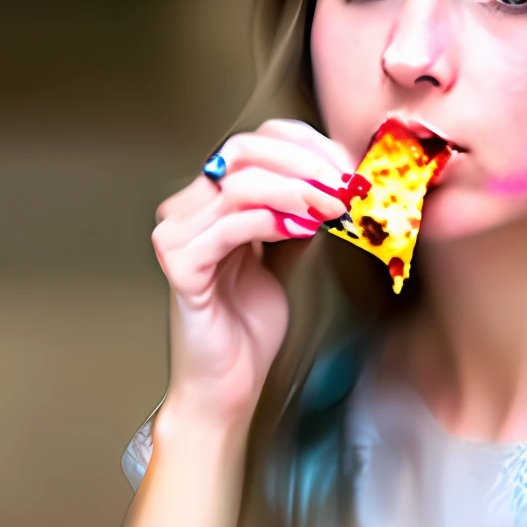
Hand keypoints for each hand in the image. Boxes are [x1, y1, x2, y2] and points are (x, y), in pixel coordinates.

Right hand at [151, 120, 355, 428]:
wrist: (229, 384)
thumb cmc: (249, 326)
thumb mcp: (286, 254)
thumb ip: (301, 215)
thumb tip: (338, 182)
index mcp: (209, 200)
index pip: (254, 143)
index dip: (305, 145)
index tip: (349, 164)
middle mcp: (187, 209)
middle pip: (243, 151)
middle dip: (306, 162)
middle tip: (348, 183)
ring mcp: (177, 234)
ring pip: (239, 183)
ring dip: (298, 189)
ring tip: (336, 206)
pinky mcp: (180, 265)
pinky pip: (231, 225)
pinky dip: (274, 220)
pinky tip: (305, 229)